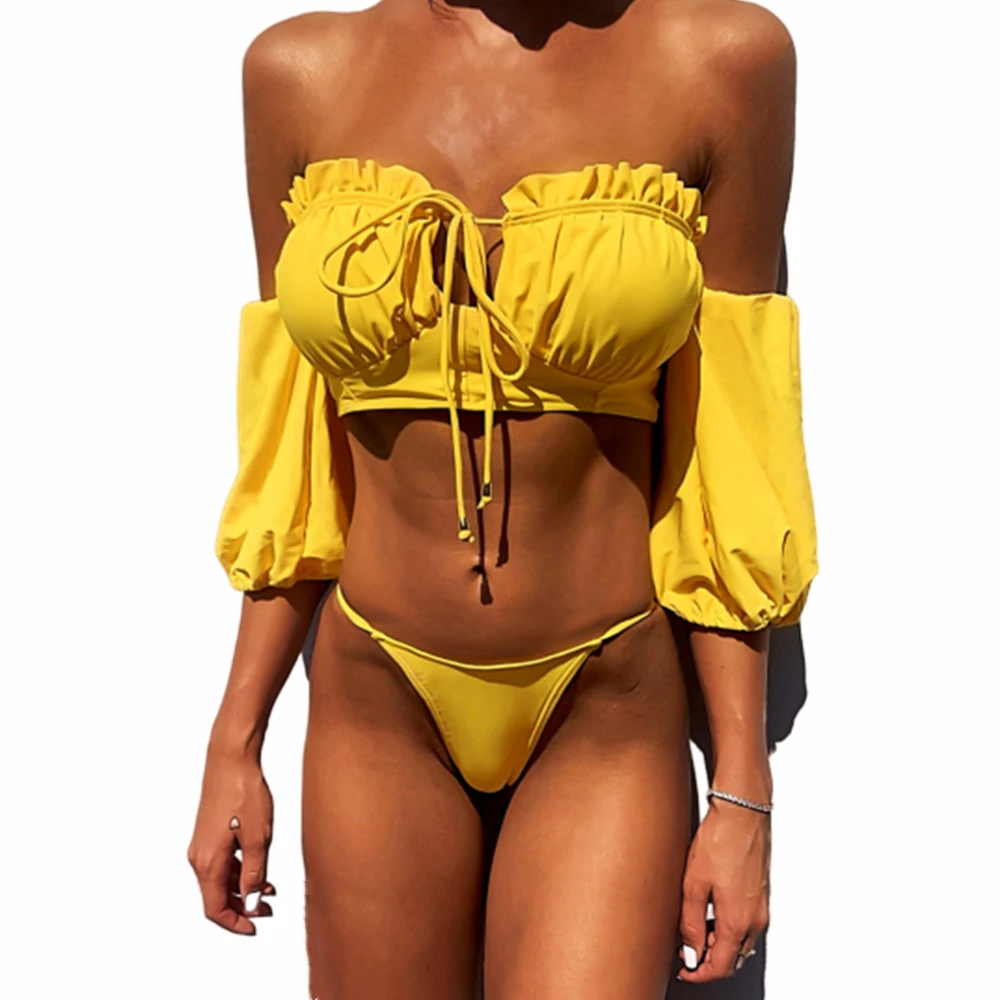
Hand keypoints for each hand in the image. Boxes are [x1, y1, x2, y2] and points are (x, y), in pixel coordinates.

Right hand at [187, 745, 276, 934]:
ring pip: (220, 880)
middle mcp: (198, 857)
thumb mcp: (258, 838)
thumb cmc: (244, 793)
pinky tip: (259, 868)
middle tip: (268, 910)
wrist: (230, 759)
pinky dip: (238, 871)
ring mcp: (202, 844)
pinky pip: (221, 863)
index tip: (255, 927)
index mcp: (208, 863)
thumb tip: (250, 903)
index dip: (235, 923)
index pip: (214, 909)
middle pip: (216, 897)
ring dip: (242, 889)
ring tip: (270, 890)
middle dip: (241, 907)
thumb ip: (254, 875)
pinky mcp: (208, 832)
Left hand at [676, 796, 770, 981]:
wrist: (742, 812)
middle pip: (734, 958)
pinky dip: (729, 928)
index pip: (721, 967)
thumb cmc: (720, 840)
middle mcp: (755, 919)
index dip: (700, 974)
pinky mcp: (761, 893)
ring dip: (719, 943)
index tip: (685, 970)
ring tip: (695, 927)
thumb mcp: (694, 885)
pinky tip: (711, 910)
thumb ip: (692, 924)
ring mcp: (761, 906)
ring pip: (741, 942)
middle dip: (710, 960)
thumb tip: (691, 952)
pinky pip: (747, 924)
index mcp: (738, 921)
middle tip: (686, 949)